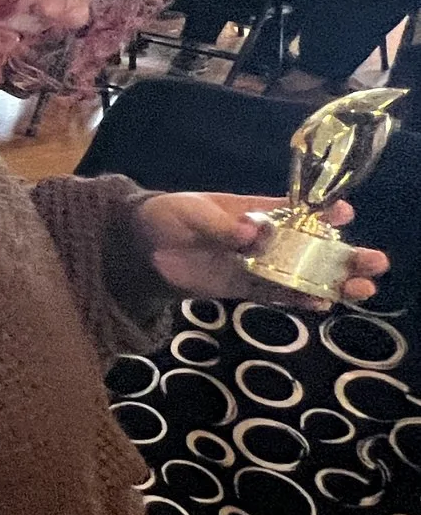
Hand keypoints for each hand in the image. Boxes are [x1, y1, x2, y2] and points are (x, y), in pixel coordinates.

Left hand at [136, 191, 387, 309]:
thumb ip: (220, 224)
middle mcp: (265, 238)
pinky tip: (323, 304)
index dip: (324, 211)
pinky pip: (277, 295)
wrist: (139, 247)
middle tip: (374, 262)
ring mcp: (257, 264)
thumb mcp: (189, 213)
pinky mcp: (245, 287)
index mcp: (256, 210)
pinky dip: (299, 301)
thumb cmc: (168, 217)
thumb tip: (251, 232)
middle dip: (344, 254)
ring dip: (332, 282)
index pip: (297, 210)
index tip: (345, 213)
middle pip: (312, 247)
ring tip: (362, 288)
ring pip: (302, 275)